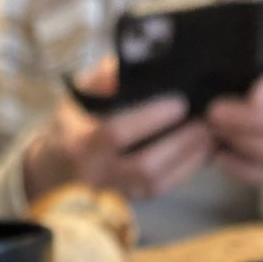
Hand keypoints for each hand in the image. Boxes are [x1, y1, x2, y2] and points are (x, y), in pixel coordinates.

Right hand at [23, 56, 213, 201]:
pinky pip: (158, 191)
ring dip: (188, 162)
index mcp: (81, 143)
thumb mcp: (76, 96)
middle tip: (206, 123)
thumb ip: (104, 77)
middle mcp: (97, 172)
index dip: (151, 119)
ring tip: (209, 137)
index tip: (180, 103)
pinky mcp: (126, 201)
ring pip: (156, 185)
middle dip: (180, 145)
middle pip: (145, 168)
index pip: (118, 133)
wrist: (53, 172)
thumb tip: (137, 61)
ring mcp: (113, 191)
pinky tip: (199, 153)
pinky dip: (183, 172)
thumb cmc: (69, 125)